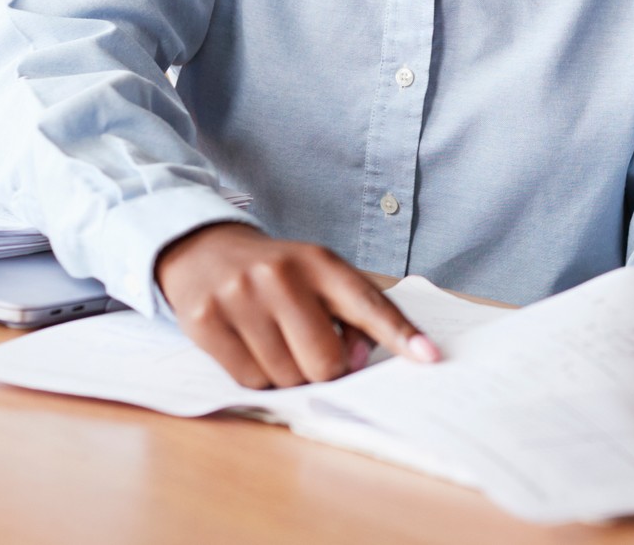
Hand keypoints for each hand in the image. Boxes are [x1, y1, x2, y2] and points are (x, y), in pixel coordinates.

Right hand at [155, 222, 439, 388]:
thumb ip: (350, 315)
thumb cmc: (277, 274)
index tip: (429, 356)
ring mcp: (241, 297)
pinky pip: (249, 380)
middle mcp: (281, 275)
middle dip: (324, 370)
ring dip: (287, 374)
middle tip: (311, 352)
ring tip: (274, 340)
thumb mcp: (318, 278)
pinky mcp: (206, 321)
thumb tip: (354, 365)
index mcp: (320, 262)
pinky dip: (256, 376)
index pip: (368, 303)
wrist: (204, 252)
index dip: (400, 334)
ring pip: (286, 377)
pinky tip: (250, 346)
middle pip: (325, 361)